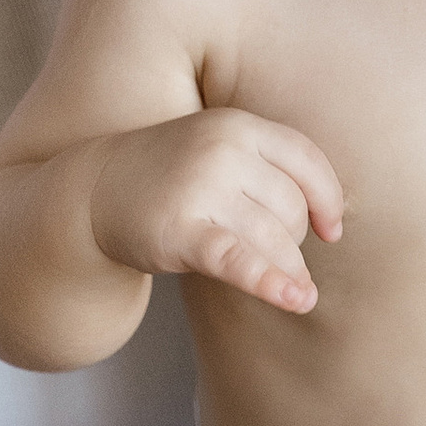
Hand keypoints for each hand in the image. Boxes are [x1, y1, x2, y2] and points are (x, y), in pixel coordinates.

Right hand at [85, 109, 343, 313]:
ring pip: (274, 238)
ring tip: (295, 291)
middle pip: (292, 207)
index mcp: (237, 125)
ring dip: (289, 271)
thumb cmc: (169, 178)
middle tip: (271, 253)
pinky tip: (296, 299)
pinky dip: (270, 281)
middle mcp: (222, 150)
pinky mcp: (180, 231)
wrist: (91, 193)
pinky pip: (238, 259)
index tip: (331, 232)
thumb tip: (333, 223)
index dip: (329, 200)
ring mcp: (200, 188)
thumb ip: (269, 170)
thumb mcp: (217, 151)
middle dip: (294, 240)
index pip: (307, 162)